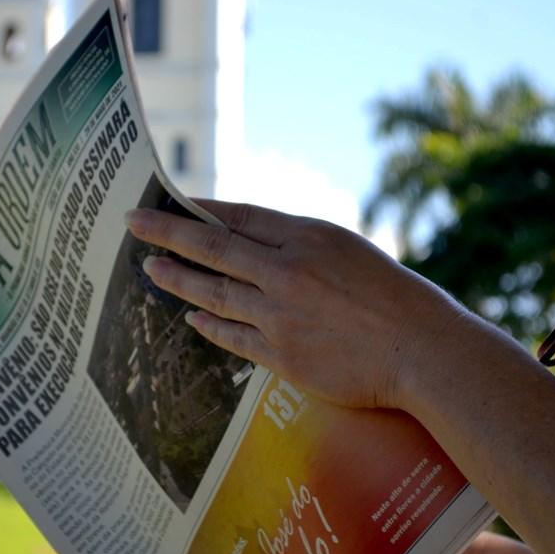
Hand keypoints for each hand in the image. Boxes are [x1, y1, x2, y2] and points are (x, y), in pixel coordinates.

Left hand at [124, 200, 463, 410]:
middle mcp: (285, 271)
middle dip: (166, 232)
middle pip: (212, 246)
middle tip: (132, 222)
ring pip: (213, 291)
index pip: (238, 215)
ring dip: (176, 278)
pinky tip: (191, 318)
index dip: (198, 207)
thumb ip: (299, 245)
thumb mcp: (347, 250)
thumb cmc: (395, 297)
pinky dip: (209, 325)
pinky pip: (232, 337)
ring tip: (150, 268)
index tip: (168, 199)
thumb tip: (250, 241)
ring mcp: (279, 314)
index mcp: (306, 237)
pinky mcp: (281, 354)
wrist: (422, 350)